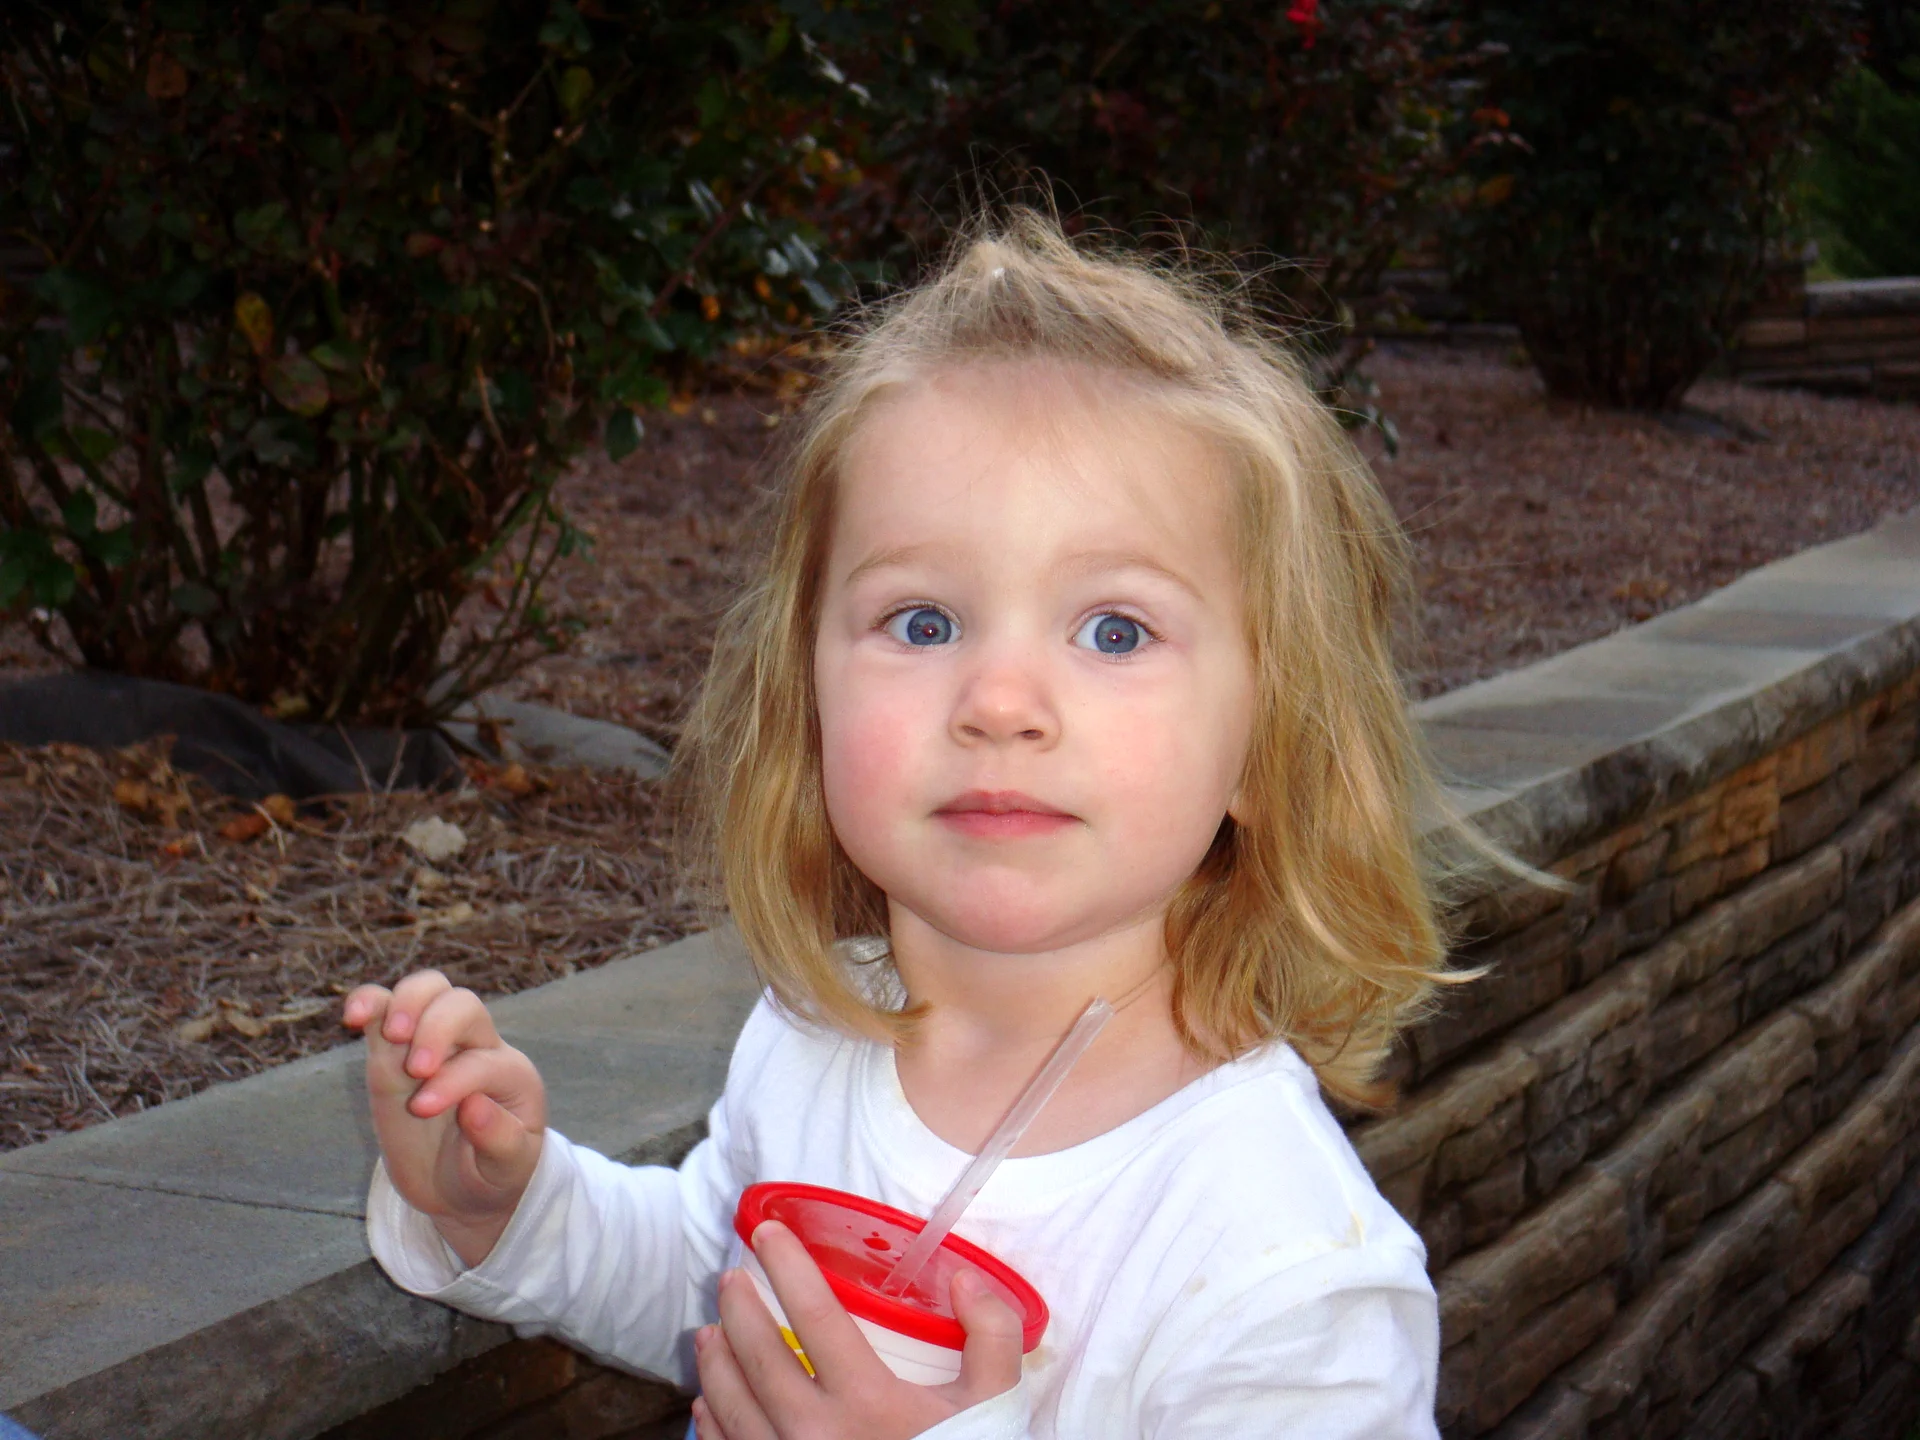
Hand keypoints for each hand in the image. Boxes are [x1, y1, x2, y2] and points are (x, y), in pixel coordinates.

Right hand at [343, 969, 545, 1266]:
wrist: (462, 1185)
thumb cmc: (492, 1173)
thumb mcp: (508, 1168)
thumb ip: (498, 1140)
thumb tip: (474, 1105)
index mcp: (511, 1074)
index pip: (482, 1061)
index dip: (453, 1079)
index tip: (421, 1110)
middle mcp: (476, 1047)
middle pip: (462, 1004)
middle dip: (436, 1029)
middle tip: (415, 1069)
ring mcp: (434, 1044)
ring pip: (429, 991)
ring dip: (408, 1003)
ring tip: (393, 1033)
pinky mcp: (394, 1052)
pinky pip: (385, 1008)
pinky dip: (369, 1002)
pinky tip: (353, 1017)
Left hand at [691, 1220, 1023, 1439]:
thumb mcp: (992, 1403)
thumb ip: (991, 1335)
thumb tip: (966, 1277)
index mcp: (871, 1400)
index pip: (815, 1314)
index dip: (787, 1266)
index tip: (767, 1232)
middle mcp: (819, 1434)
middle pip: (759, 1355)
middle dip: (738, 1308)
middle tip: (730, 1278)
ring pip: (731, 1404)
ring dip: (714, 1362)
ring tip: (707, 1331)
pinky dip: (711, 1422)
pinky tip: (706, 1401)